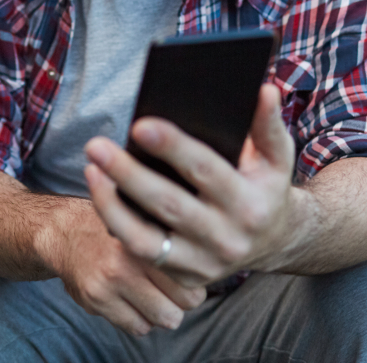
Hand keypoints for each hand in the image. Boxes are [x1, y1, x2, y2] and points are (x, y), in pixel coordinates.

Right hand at [40, 198, 204, 335]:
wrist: (64, 231)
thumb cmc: (115, 227)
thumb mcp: (144, 218)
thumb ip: (172, 236)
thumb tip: (212, 259)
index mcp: (149, 233)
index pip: (194, 275)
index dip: (195, 281)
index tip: (186, 276)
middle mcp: (131, 257)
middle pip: (186, 302)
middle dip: (182, 300)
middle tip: (170, 289)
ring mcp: (112, 281)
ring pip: (164, 318)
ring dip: (161, 312)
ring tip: (150, 295)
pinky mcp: (97, 300)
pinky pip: (137, 328)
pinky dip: (138, 320)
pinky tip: (130, 301)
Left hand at [84, 84, 301, 287]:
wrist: (271, 241)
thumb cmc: (264, 186)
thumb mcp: (276, 157)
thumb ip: (268, 124)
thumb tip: (263, 89)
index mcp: (249, 204)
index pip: (206, 171)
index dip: (173, 147)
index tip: (139, 125)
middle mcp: (227, 238)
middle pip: (168, 205)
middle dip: (129, 174)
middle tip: (97, 146)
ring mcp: (203, 263)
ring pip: (146, 239)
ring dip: (111, 206)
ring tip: (90, 170)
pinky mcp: (183, 276)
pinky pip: (141, 254)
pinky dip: (116, 224)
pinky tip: (100, 193)